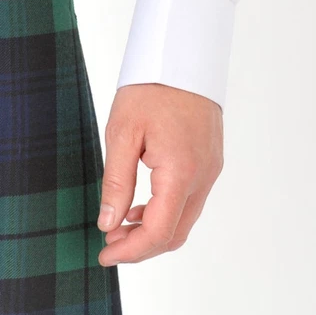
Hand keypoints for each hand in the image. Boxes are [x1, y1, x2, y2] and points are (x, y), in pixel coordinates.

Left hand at [96, 83, 222, 265]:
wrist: (181, 57)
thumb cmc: (150, 90)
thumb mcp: (121, 135)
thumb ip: (116, 183)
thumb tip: (108, 224)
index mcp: (181, 171)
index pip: (160, 231)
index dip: (131, 251)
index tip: (105, 256)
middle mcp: (203, 176)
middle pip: (175, 234)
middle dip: (141, 248)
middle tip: (107, 246)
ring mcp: (210, 171)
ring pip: (183, 221)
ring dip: (152, 232)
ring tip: (116, 228)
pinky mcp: (209, 164)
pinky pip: (188, 202)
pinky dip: (164, 214)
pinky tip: (137, 210)